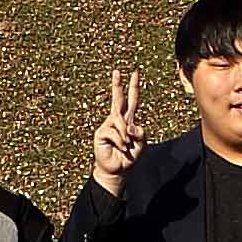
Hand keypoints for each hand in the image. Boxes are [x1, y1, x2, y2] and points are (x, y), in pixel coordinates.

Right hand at [90, 64, 144, 193]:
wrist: (116, 170)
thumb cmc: (129, 156)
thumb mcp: (140, 144)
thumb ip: (140, 132)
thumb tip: (130, 126)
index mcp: (128, 120)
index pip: (132, 101)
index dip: (133, 87)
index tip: (134, 73)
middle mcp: (117, 120)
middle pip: (119, 100)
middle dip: (118, 85)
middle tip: (117, 71)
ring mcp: (108, 125)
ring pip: (120, 120)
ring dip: (126, 135)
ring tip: (127, 146)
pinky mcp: (101, 133)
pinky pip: (114, 132)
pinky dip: (120, 140)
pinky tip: (121, 147)